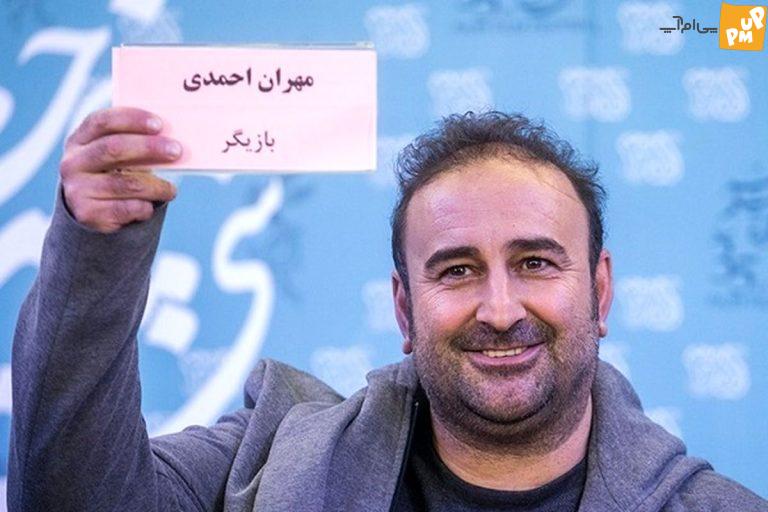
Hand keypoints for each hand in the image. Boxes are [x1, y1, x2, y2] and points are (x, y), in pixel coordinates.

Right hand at [60, 107, 181, 232]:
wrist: (89, 210)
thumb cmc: (113, 174)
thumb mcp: (116, 156)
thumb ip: (135, 144)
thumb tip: (171, 142)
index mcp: (79, 140)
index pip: (102, 121)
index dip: (131, 119)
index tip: (159, 124)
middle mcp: (74, 162)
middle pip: (113, 148)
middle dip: (149, 147)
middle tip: (176, 150)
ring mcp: (77, 188)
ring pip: (126, 183)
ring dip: (156, 186)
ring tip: (171, 190)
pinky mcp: (88, 213)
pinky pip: (127, 208)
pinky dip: (145, 208)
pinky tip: (149, 207)